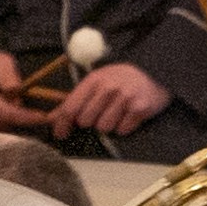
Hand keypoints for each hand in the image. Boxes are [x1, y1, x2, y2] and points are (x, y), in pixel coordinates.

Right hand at [0, 50, 37, 131]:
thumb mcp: (1, 61)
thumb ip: (8, 73)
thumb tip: (13, 89)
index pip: (4, 112)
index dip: (26, 116)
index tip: (44, 117)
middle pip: (3, 124)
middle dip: (20, 118)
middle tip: (34, 111)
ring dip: (11, 121)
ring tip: (10, 104)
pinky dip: (2, 125)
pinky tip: (1, 112)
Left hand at [52, 60, 170, 142]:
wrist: (155, 72)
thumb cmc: (121, 79)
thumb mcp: (97, 82)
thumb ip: (75, 99)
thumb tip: (51, 118)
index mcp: (94, 80)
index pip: (71, 107)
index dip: (62, 123)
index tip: (60, 134)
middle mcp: (108, 88)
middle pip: (86, 121)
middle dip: (91, 121)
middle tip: (102, 111)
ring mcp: (125, 98)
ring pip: (104, 128)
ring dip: (109, 124)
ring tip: (118, 111)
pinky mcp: (140, 109)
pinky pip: (123, 130)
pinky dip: (124, 126)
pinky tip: (129, 114)